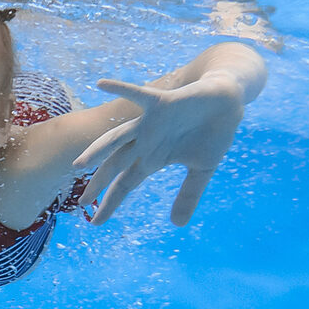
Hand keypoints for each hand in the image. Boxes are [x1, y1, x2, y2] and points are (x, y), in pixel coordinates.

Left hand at [74, 74, 247, 225]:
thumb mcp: (202, 170)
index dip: (110, 202)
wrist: (229, 101)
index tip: (95, 222)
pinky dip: (121, 88)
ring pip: (118, 137)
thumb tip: (177, 225)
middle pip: (115, 165)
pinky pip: (138, 94)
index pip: (125, 184)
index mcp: (152, 158)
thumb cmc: (212, 133)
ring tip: (79, 163)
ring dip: (99, 149)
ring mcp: (150, 122)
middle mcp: (145, 141)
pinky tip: (101, 83)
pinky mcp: (162, 103)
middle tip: (81, 202)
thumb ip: (188, 195)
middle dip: (98, 183)